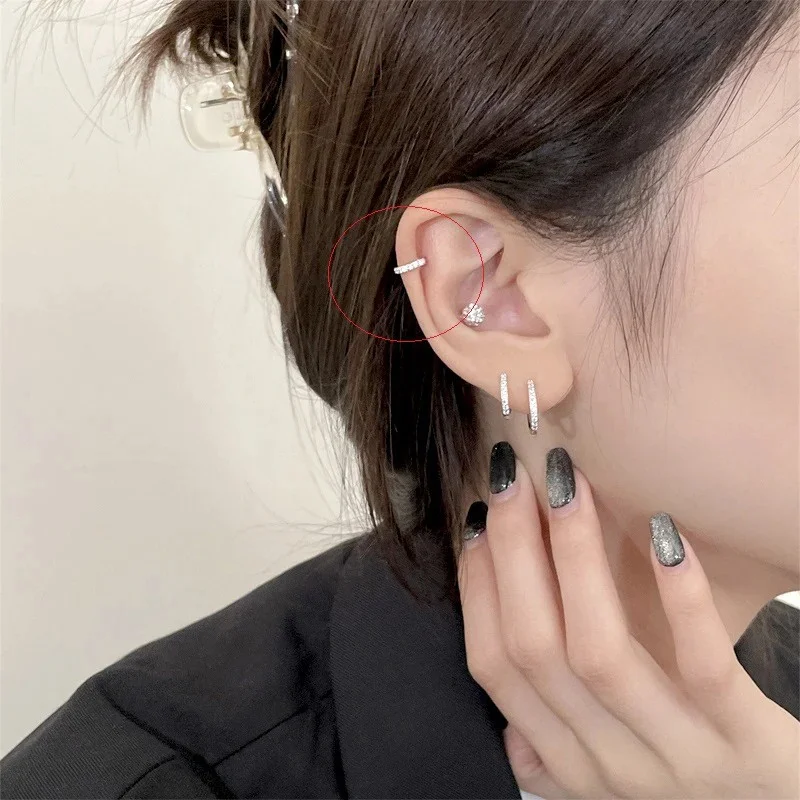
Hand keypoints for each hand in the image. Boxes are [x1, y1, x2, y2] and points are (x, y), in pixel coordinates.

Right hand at [457, 442, 799, 798]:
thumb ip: (553, 744)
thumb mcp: (612, 767)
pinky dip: (679, 598)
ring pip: (599, 653)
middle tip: (511, 478)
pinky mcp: (747, 744)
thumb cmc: (697, 777)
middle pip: (535, 650)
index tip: (478, 519)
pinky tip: (665, 532)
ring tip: (570, 489)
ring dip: (576, 560)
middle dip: (513, 552)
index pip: (494, 667)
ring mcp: (677, 758)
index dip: (477, 586)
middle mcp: (609, 764)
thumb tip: (507, 718)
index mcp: (568, 759)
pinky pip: (702, 667)